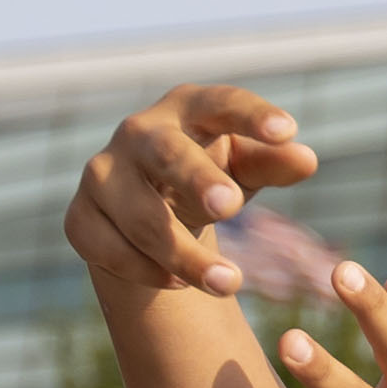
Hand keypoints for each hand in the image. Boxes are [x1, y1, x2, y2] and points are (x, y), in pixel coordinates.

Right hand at [66, 84, 320, 298]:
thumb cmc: (209, 177)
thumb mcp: (245, 169)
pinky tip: (179, 285)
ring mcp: (101, 174)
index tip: (288, 131)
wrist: (146, 212)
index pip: (220, 102)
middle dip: (196, 179)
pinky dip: (146, 270)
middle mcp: (137, 133)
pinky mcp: (79, 218)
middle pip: (166, 152)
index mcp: (186, 108)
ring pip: (139, 215)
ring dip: (183, 253)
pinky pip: (108, 248)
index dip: (252, 114)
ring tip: (230, 282)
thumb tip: (306, 159)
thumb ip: (274, 162)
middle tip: (231, 207)